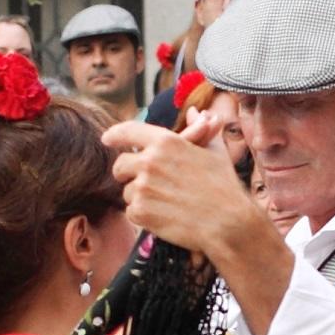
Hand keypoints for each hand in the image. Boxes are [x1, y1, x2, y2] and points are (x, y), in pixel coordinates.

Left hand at [105, 114, 251, 257]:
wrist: (227, 223)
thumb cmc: (223, 186)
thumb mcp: (213, 150)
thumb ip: (199, 129)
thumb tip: (196, 112)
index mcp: (165, 141)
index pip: (128, 132)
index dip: (114, 135)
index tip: (107, 139)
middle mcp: (149, 161)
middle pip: (120, 166)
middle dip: (128, 175)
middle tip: (145, 185)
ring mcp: (143, 187)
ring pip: (126, 192)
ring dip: (139, 198)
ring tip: (164, 204)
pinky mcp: (141, 211)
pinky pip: (130, 212)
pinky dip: (143, 217)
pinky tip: (162, 218)